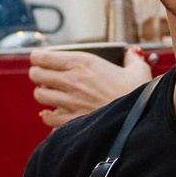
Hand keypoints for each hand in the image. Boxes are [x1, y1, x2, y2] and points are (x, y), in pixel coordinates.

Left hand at [32, 48, 151, 129]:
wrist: (139, 122)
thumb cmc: (138, 95)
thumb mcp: (138, 71)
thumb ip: (132, 60)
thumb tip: (131, 54)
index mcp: (83, 63)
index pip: (43, 56)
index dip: (38, 57)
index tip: (40, 59)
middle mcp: (71, 81)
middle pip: (36, 75)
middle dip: (38, 74)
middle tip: (45, 76)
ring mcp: (69, 102)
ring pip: (39, 95)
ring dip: (44, 94)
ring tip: (51, 94)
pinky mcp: (71, 121)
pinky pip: (48, 118)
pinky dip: (49, 116)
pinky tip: (56, 114)